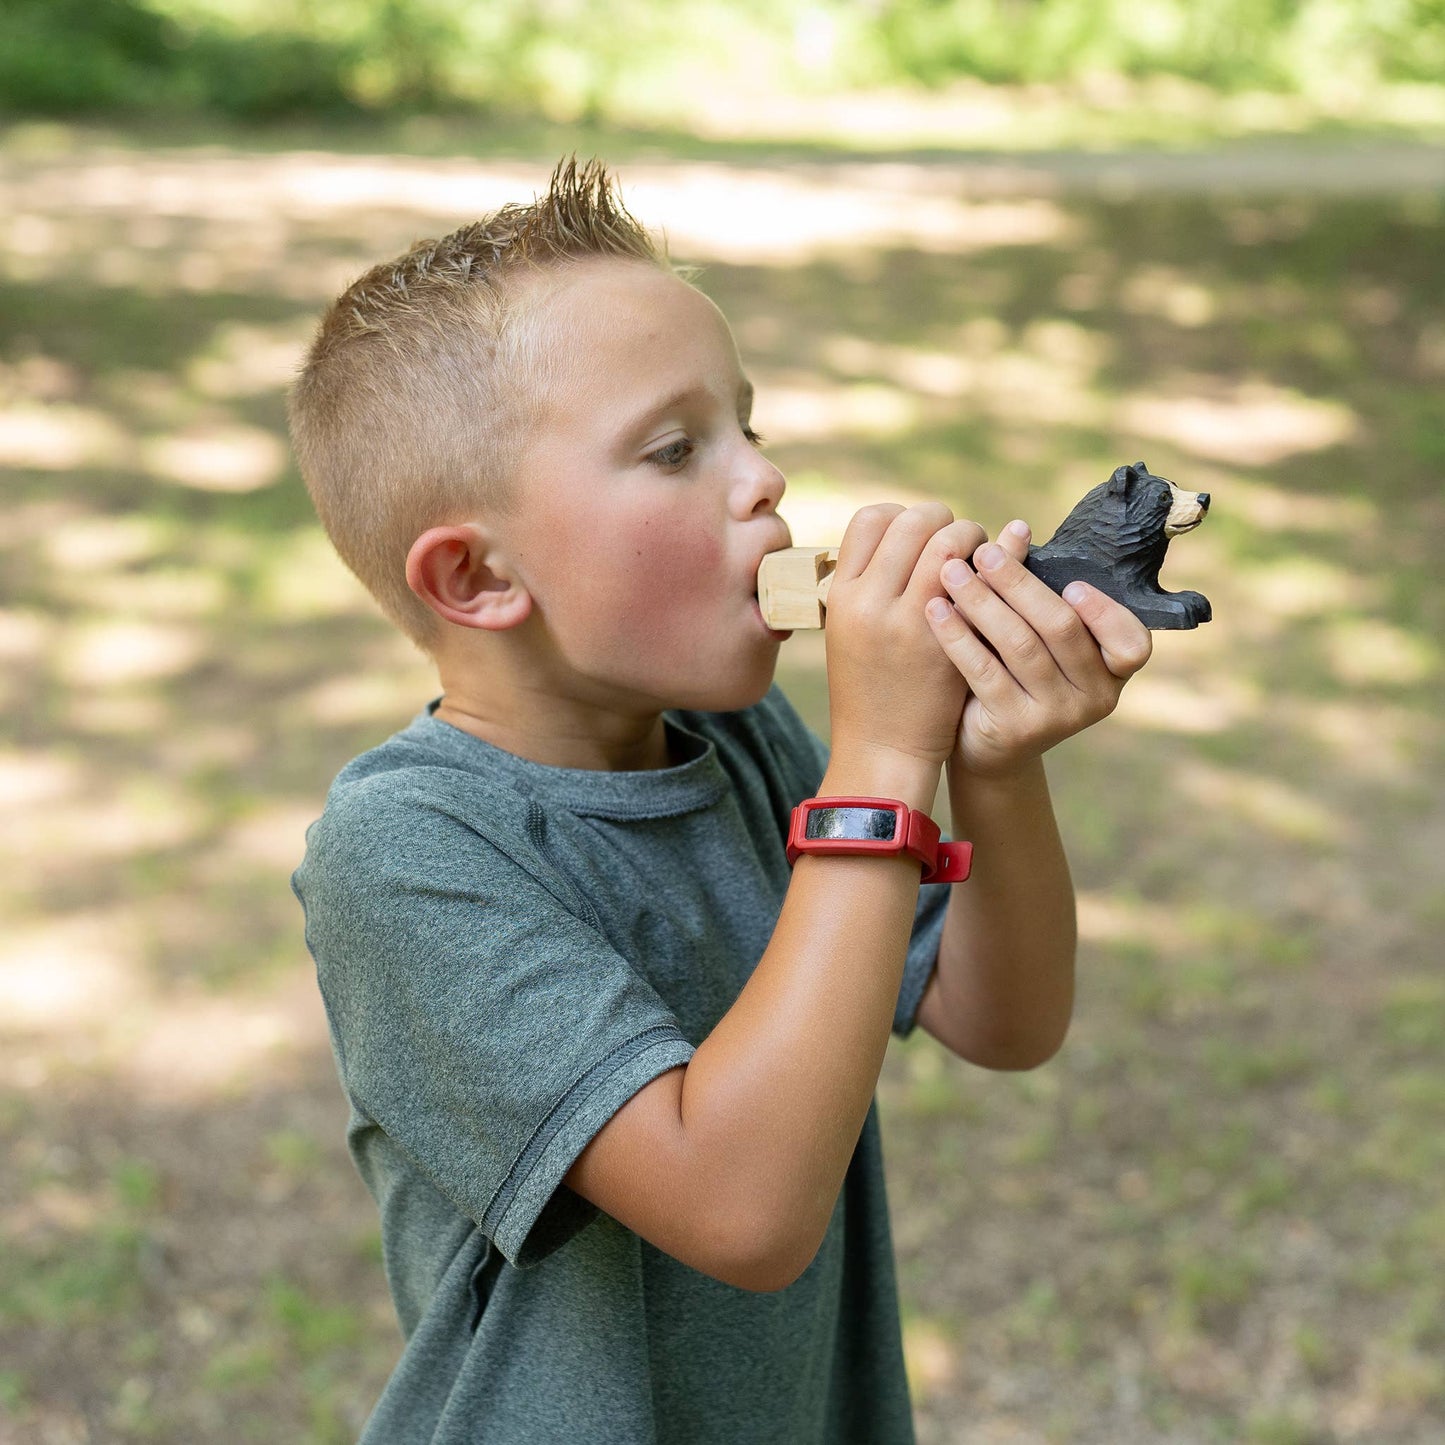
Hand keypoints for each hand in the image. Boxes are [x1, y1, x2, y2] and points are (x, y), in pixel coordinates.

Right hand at [825, 503, 988, 769]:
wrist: (881, 748)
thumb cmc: (870, 688)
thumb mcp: (849, 631)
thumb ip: (871, 586)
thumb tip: (907, 539)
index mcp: (841, 594)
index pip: (871, 519)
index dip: (903, 516)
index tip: (922, 535)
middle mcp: (868, 600)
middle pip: (912, 521)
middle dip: (944, 520)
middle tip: (961, 540)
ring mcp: (906, 620)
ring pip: (948, 541)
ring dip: (972, 538)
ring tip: (982, 558)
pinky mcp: (944, 642)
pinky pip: (977, 581)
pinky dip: (996, 565)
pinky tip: (1003, 570)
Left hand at [925, 519, 1151, 777]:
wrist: (988, 746)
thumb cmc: (1017, 675)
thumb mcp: (1036, 636)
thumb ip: (1034, 591)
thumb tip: (1016, 528)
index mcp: (1113, 670)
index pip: (1132, 643)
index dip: (1105, 612)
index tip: (1071, 583)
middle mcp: (1096, 697)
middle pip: (1061, 629)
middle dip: (1018, 584)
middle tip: (982, 552)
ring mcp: (1057, 717)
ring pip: (1020, 646)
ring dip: (982, 602)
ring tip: (951, 572)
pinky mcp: (1015, 728)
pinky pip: (984, 671)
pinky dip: (958, 635)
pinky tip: (935, 609)